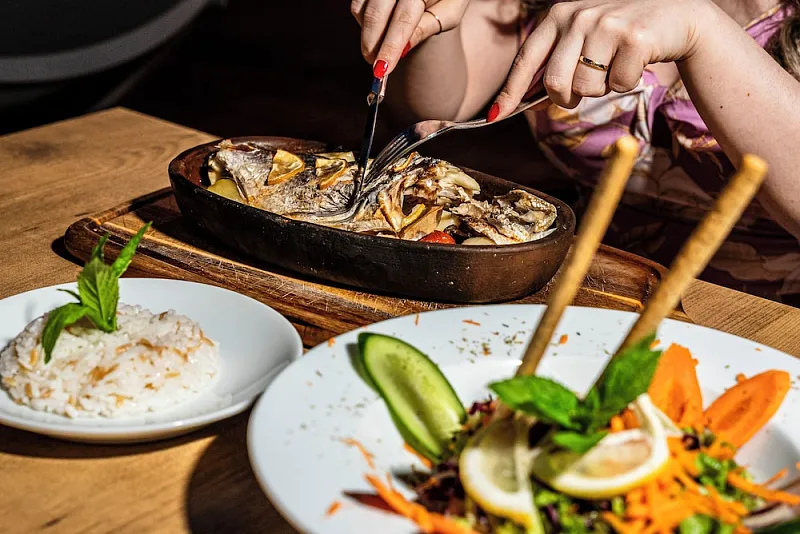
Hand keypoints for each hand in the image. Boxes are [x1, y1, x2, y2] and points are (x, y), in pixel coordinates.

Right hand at [350, 0, 469, 75]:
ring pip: (361, 10)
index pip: (403, 20)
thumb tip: (402, 50)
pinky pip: (357, 4)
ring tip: (382, 45)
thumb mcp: (450, 13)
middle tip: (376, 67)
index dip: (391, 47)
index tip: (382, 70)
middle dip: (372, 45)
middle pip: (376, 15)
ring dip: (367, 33)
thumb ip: (427, 28)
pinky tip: (377, 28)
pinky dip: (363, 20)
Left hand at [489, 0, 708, 117]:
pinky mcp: (634, 37)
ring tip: (615, 64)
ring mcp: (606, 24)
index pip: (526, 59)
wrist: (675, 18)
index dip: (511, 91)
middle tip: (585, 88)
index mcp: (558, 15)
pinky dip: (626, 82)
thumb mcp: (582, 38)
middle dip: (568, 97)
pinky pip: (618, 85)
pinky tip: (635, 61)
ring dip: (602, 88)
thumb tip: (520, 100)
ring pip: (587, 88)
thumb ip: (555, 62)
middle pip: (556, 83)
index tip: (496, 115)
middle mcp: (578, 16)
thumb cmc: (620, 35)